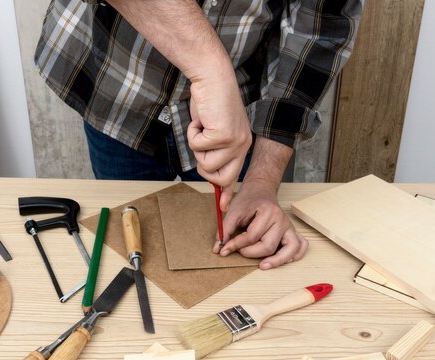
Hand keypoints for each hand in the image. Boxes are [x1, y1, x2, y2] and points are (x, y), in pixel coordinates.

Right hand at [187, 63, 251, 206]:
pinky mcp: (224, 135)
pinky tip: (200, 119)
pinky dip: (192, 133)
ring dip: (196, 146)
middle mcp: (242, 145)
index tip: (222, 207)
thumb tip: (208, 172)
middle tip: (200, 148)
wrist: (212, 77)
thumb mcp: (213, 130)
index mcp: (242, 145)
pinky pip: (198, 146)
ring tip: (202, 127)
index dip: (226, 192)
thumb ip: (214, 150)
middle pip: (221, 178)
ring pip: (206, 163)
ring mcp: (234, 141)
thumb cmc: (210, 101)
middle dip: (204, 169)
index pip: (235, 175)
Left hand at [213, 179, 308, 269]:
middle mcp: (282, 219)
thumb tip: (218, 249)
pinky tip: (281, 260)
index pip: (252, 236)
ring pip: (290, 249)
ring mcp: (290, 226)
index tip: (224, 249)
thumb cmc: (247, 201)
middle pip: (269, 246)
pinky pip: (300, 247)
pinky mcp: (293, 232)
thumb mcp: (233, 211)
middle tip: (240, 251)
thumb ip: (225, 230)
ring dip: (277, 261)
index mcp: (268, 211)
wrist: (260, 190)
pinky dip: (294, 256)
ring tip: (262, 265)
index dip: (236, 245)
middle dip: (250, 253)